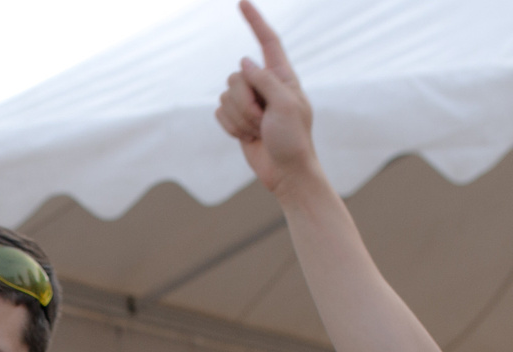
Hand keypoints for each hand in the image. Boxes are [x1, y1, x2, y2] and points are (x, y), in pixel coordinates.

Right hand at [214, 2, 318, 195]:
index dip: (254, 21)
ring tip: (258, 131)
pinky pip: (219, 113)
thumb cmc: (294, 139)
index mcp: (282, 76)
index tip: (241, 2)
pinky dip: (230, 127)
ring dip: (239, 118)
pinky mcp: (237, 119)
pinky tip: (246, 137)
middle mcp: (264, 85)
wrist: (286, 172)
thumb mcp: (286, 106)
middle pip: (236, 77)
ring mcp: (249, 102)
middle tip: (263, 120)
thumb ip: (266, 80)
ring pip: (225, 96)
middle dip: (244, 102)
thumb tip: (245, 62)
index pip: (267, 41)